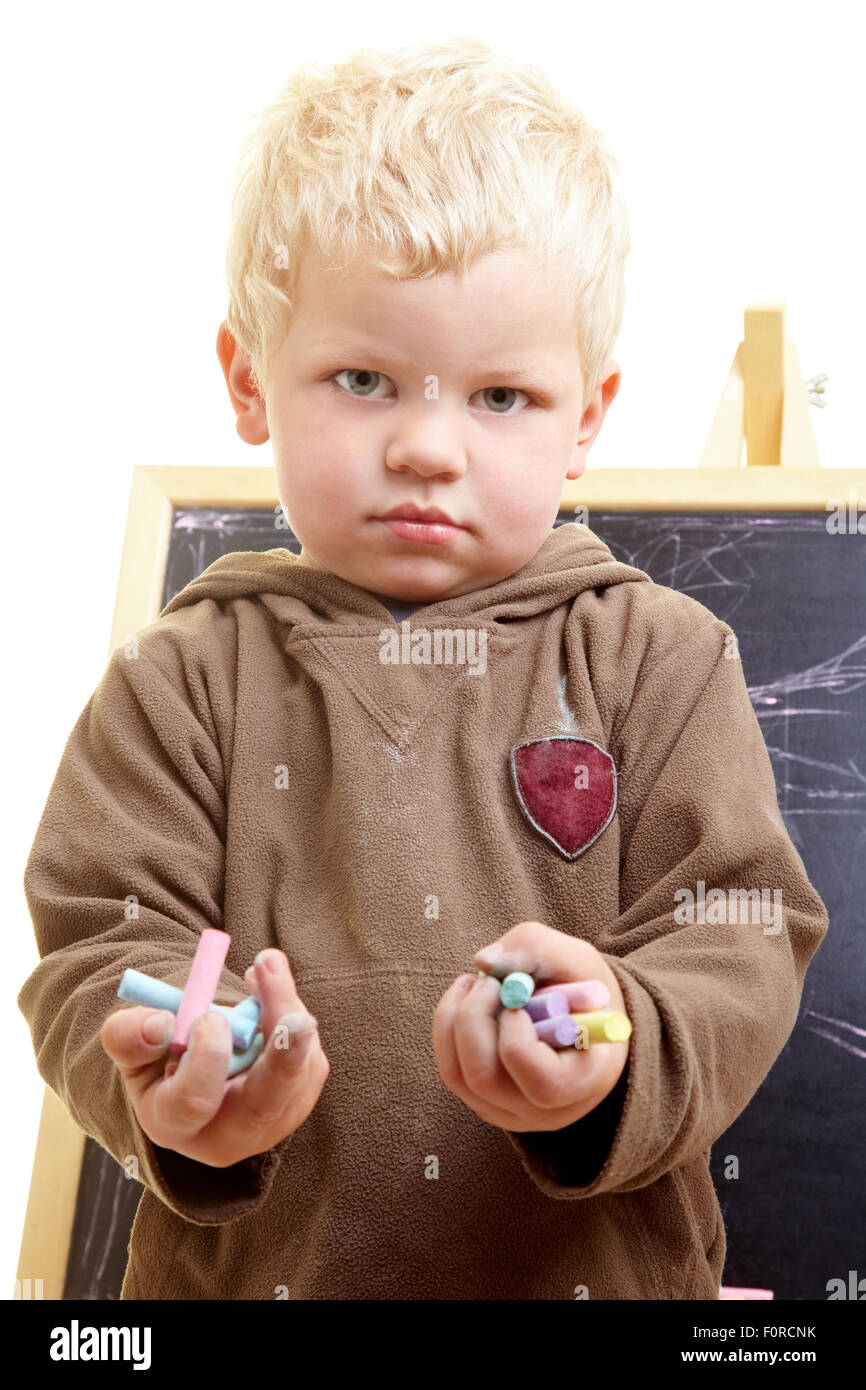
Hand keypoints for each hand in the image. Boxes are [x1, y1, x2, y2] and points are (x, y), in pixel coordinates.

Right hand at [100, 950, 329, 1166]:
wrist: (194, 1073)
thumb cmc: (158, 1059)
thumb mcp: (131, 1048)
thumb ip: (129, 1035)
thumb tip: (161, 1023)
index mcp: (175, 1124)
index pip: (194, 1102)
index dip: (205, 1057)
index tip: (208, 1015)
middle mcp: (228, 1135)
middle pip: (265, 1102)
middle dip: (283, 1056)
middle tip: (297, 1015)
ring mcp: (271, 1124)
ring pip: (297, 1067)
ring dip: (286, 1009)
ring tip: (262, 969)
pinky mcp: (300, 1100)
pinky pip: (310, 1054)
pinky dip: (294, 1014)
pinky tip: (267, 995)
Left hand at [432, 921, 628, 1132]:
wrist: (588, 1023)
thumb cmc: (585, 992)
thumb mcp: (577, 960)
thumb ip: (536, 951)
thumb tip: (483, 961)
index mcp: (582, 1084)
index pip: (541, 1082)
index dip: (518, 1037)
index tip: (521, 996)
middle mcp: (543, 1112)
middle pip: (485, 1081)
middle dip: (474, 1019)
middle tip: (487, 980)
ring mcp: (509, 1111)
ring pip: (458, 1075)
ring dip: (454, 1019)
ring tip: (475, 982)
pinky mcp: (484, 1100)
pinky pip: (451, 1069)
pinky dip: (448, 1027)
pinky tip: (467, 997)